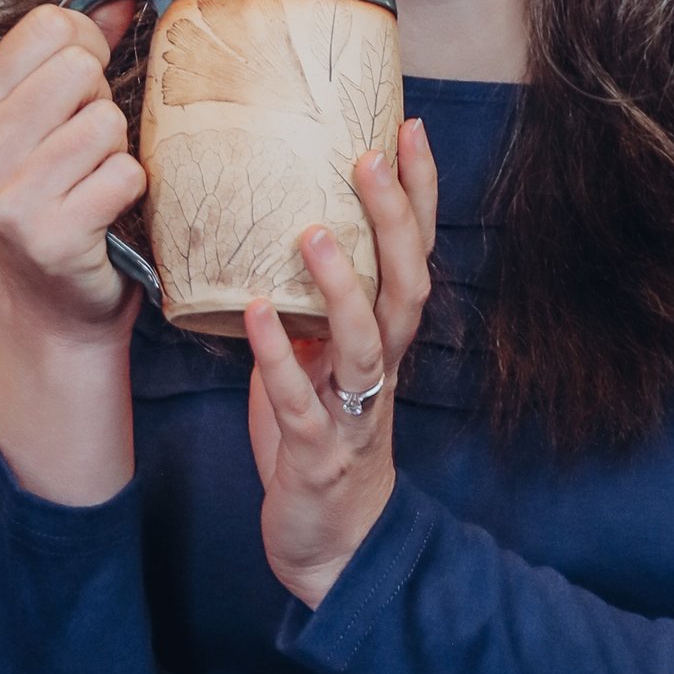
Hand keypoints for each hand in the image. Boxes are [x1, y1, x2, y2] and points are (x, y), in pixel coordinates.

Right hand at [0, 0, 148, 333]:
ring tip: (94, 183)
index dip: (85, 49)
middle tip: (87, 148)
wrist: (56, 307)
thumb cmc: (60, 202)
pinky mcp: (50, 233)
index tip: (81, 89)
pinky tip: (107, 214)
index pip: (50, 26)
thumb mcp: (57, 113)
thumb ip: (87, 31)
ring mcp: (9, 194)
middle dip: (102, 104)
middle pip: (82, 69)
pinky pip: (126, 174)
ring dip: (119, 152)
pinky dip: (132, 193)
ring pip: (107, 122)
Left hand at [245, 118, 438, 605]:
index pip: (413, 255)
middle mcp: (380, 370)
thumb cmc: (320, 441)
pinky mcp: (319, 455)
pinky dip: (279, 359)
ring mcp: (355, 413)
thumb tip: (273, 225)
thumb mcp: (317, 361)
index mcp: (383, 341)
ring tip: (310, 230)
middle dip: (393, 220)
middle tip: (370, 156)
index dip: (419, 195)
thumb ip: (307, 304)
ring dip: (341, 285)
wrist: (332, 546)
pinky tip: (254, 315)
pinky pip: (301, 403)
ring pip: (365, 342)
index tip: (409, 127)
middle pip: (405, 285)